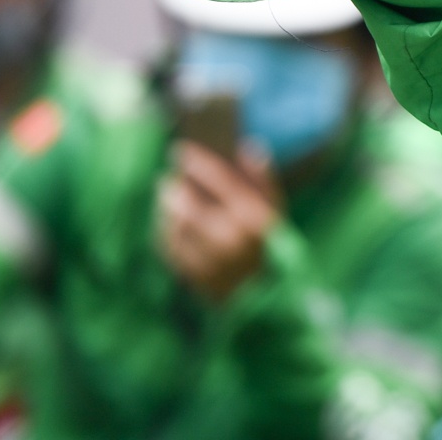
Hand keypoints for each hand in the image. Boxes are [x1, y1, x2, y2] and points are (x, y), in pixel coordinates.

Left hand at [157, 141, 280, 302]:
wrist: (262, 294)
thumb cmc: (267, 243)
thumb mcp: (276, 210)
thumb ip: (264, 179)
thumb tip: (248, 147)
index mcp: (252, 217)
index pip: (219, 181)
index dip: (197, 162)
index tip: (181, 150)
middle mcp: (231, 239)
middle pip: (188, 205)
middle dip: (175, 188)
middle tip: (169, 179)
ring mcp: (211, 260)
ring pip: (176, 226)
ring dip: (167, 208)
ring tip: (166, 196)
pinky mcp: (195, 274)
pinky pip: (170, 247)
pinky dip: (165, 230)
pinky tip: (168, 221)